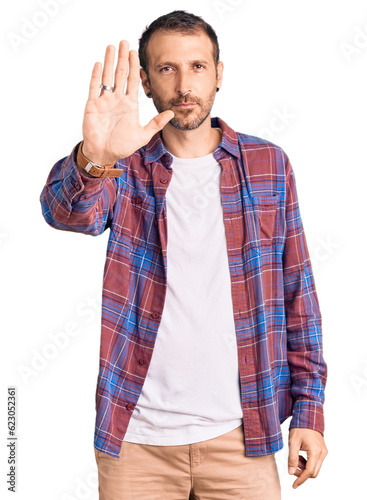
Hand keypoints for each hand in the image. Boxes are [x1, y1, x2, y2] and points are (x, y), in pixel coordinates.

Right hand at [82, 40, 174, 164]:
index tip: (135, 53)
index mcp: (129, 105)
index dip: (134, 67)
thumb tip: (172, 113)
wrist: (104, 154)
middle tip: (124, 42)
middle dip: (122, 58)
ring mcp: (104, 101)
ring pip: (107, 76)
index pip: (133, 81)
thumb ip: (156, 124)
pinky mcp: (92, 105)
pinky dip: (96, 75)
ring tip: (112, 46)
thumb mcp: (143, 135)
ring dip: (109, 61)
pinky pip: (94, 87)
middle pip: (120, 74)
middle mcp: (117, 100)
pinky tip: (98, 63)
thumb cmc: (122, 146)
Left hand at [288, 428, 327, 488]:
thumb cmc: (300, 427)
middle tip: (292, 466)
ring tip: (296, 457)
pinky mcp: (323, 451)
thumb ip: (292, 458)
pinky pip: (316, 463)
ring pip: (315, 468)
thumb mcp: (293, 442)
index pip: (309, 471)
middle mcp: (322, 453)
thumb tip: (291, 472)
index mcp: (315, 451)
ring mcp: (324, 452)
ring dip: (304, 467)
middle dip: (302, 473)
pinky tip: (301, 456)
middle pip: (313, 472)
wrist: (308, 417)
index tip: (294, 485)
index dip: (301, 479)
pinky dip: (308, 463)